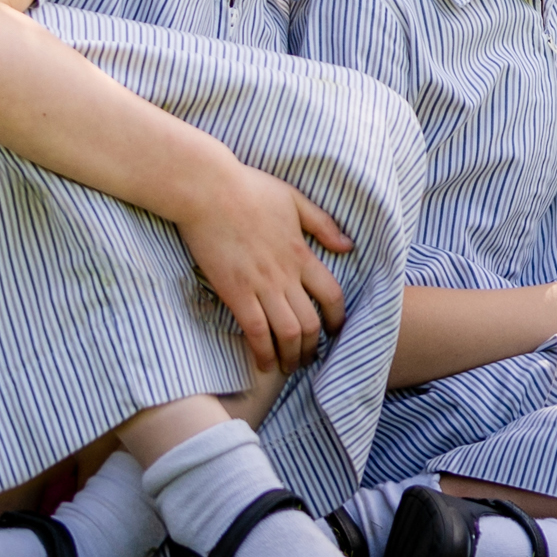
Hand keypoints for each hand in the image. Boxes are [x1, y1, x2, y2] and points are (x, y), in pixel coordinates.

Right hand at [178, 161, 352, 374]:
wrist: (207, 189)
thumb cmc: (248, 189)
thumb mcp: (294, 200)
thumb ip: (322, 224)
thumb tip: (348, 246)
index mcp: (301, 253)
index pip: (332, 295)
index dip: (337, 318)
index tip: (335, 331)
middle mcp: (286, 274)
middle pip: (311, 322)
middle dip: (313, 346)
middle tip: (308, 358)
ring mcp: (260, 285)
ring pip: (287, 332)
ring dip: (291, 356)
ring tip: (288, 367)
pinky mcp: (234, 291)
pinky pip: (255, 331)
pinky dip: (262, 352)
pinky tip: (263, 365)